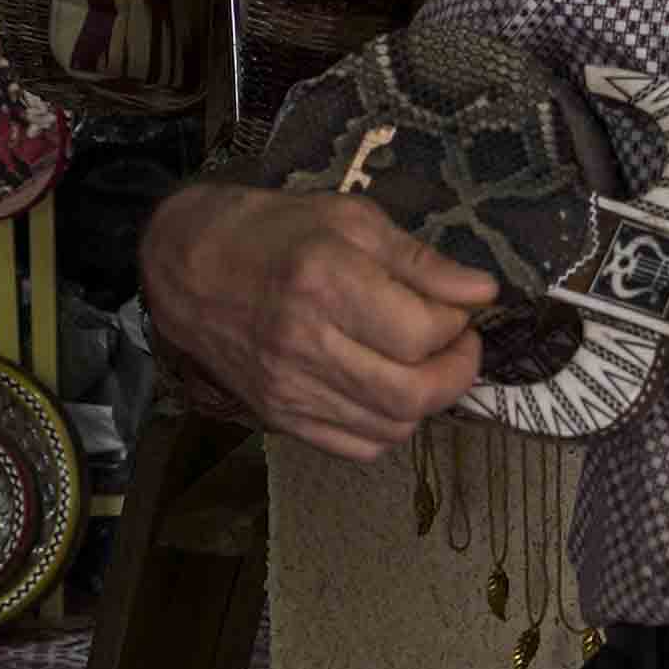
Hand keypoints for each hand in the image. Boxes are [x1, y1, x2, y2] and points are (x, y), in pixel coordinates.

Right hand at [153, 180, 493, 462]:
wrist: (187, 269)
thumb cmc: (271, 233)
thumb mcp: (349, 221)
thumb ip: (419, 261)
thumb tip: (481, 292)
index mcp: (324, 283)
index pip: (422, 332)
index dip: (458, 324)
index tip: (460, 307)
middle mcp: (305, 345)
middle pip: (413, 393)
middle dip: (457, 372)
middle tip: (460, 345)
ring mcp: (289, 390)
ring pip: (392, 427)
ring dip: (426, 400)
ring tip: (425, 364)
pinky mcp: (280, 418)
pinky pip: (357, 447)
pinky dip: (389, 426)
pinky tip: (388, 390)